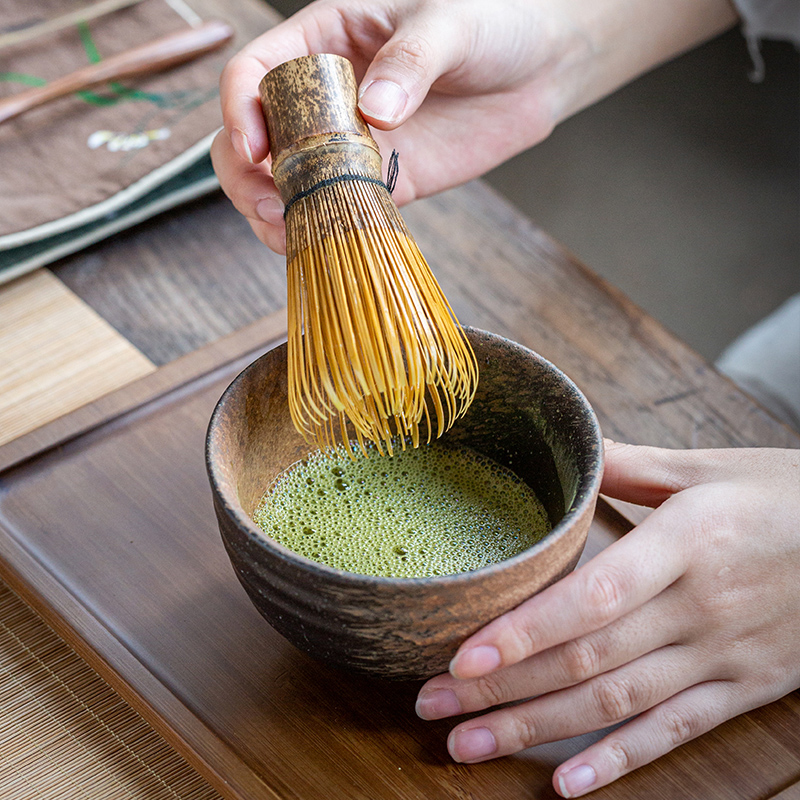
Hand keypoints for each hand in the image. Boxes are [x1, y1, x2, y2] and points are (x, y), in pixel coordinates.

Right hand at [211, 0, 736, 252]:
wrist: (538, 68)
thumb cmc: (492, 21)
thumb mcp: (450, 22)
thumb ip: (412, 60)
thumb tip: (374, 111)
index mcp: (324, 40)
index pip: (256, 72)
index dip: (242, 110)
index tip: (256, 148)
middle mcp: (326, 96)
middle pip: (257, 137)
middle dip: (247, 175)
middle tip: (266, 204)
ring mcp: (349, 143)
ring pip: (286, 182)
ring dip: (274, 212)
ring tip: (285, 233)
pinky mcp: (382, 182)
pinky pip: (337, 209)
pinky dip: (319, 230)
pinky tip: (316, 242)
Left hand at [415, 441, 799, 796]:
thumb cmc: (785, 496)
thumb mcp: (707, 468)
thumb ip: (629, 463)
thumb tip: (569, 447)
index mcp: (686, 544)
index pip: (593, 598)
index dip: (526, 632)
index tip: (461, 657)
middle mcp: (697, 609)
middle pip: (587, 661)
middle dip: (503, 690)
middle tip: (433, 706)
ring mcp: (721, 658)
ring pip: (616, 705)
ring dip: (537, 730)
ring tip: (469, 746)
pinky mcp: (742, 689)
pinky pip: (674, 733)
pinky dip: (619, 764)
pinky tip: (565, 786)